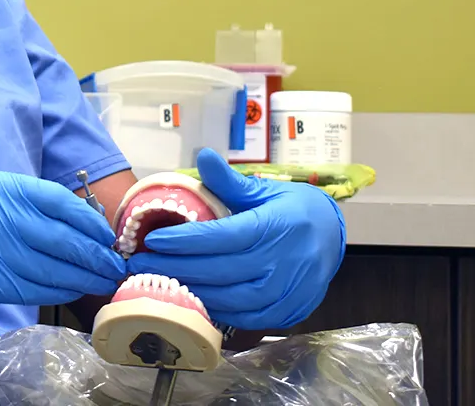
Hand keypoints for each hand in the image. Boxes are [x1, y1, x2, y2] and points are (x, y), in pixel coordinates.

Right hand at [0, 168, 126, 329]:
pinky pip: (35, 288)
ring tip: (103, 279)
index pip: (55, 199)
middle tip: (114, 264)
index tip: (105, 235)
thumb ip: (20, 200)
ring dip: (83, 276)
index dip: (87, 219)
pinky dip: (60, 290)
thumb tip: (76, 218)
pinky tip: (75, 290)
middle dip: (93, 253)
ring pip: (51, 267)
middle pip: (59, 236)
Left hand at [126, 149, 345, 329]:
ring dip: (194, 293)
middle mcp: (283, 261)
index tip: (152, 240)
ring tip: (161, 281)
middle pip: (220, 272)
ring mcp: (288, 290)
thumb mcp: (263, 189)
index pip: (221, 237)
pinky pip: (249, 318)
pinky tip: (195, 299)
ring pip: (233, 300)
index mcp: (274, 226)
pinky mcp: (290, 310)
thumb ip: (229, 180)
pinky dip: (220, 311)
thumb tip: (202, 156)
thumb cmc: (292, 209)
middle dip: (176, 268)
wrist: (333, 234)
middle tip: (141, 264)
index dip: (184, 241)